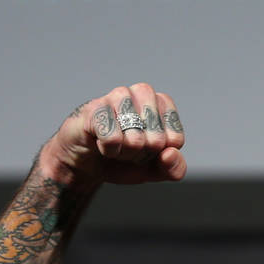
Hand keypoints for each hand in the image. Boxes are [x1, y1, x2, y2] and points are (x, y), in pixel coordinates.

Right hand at [38, 84, 186, 185]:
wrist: (87, 163)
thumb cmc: (125, 159)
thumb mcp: (155, 170)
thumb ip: (174, 169)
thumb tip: (170, 153)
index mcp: (163, 104)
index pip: (175, 140)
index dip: (159, 154)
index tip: (146, 149)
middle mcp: (144, 92)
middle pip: (157, 141)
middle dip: (141, 154)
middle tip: (127, 147)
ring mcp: (119, 95)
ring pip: (136, 140)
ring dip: (124, 153)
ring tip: (115, 145)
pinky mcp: (96, 107)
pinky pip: (113, 139)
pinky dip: (108, 150)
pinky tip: (100, 143)